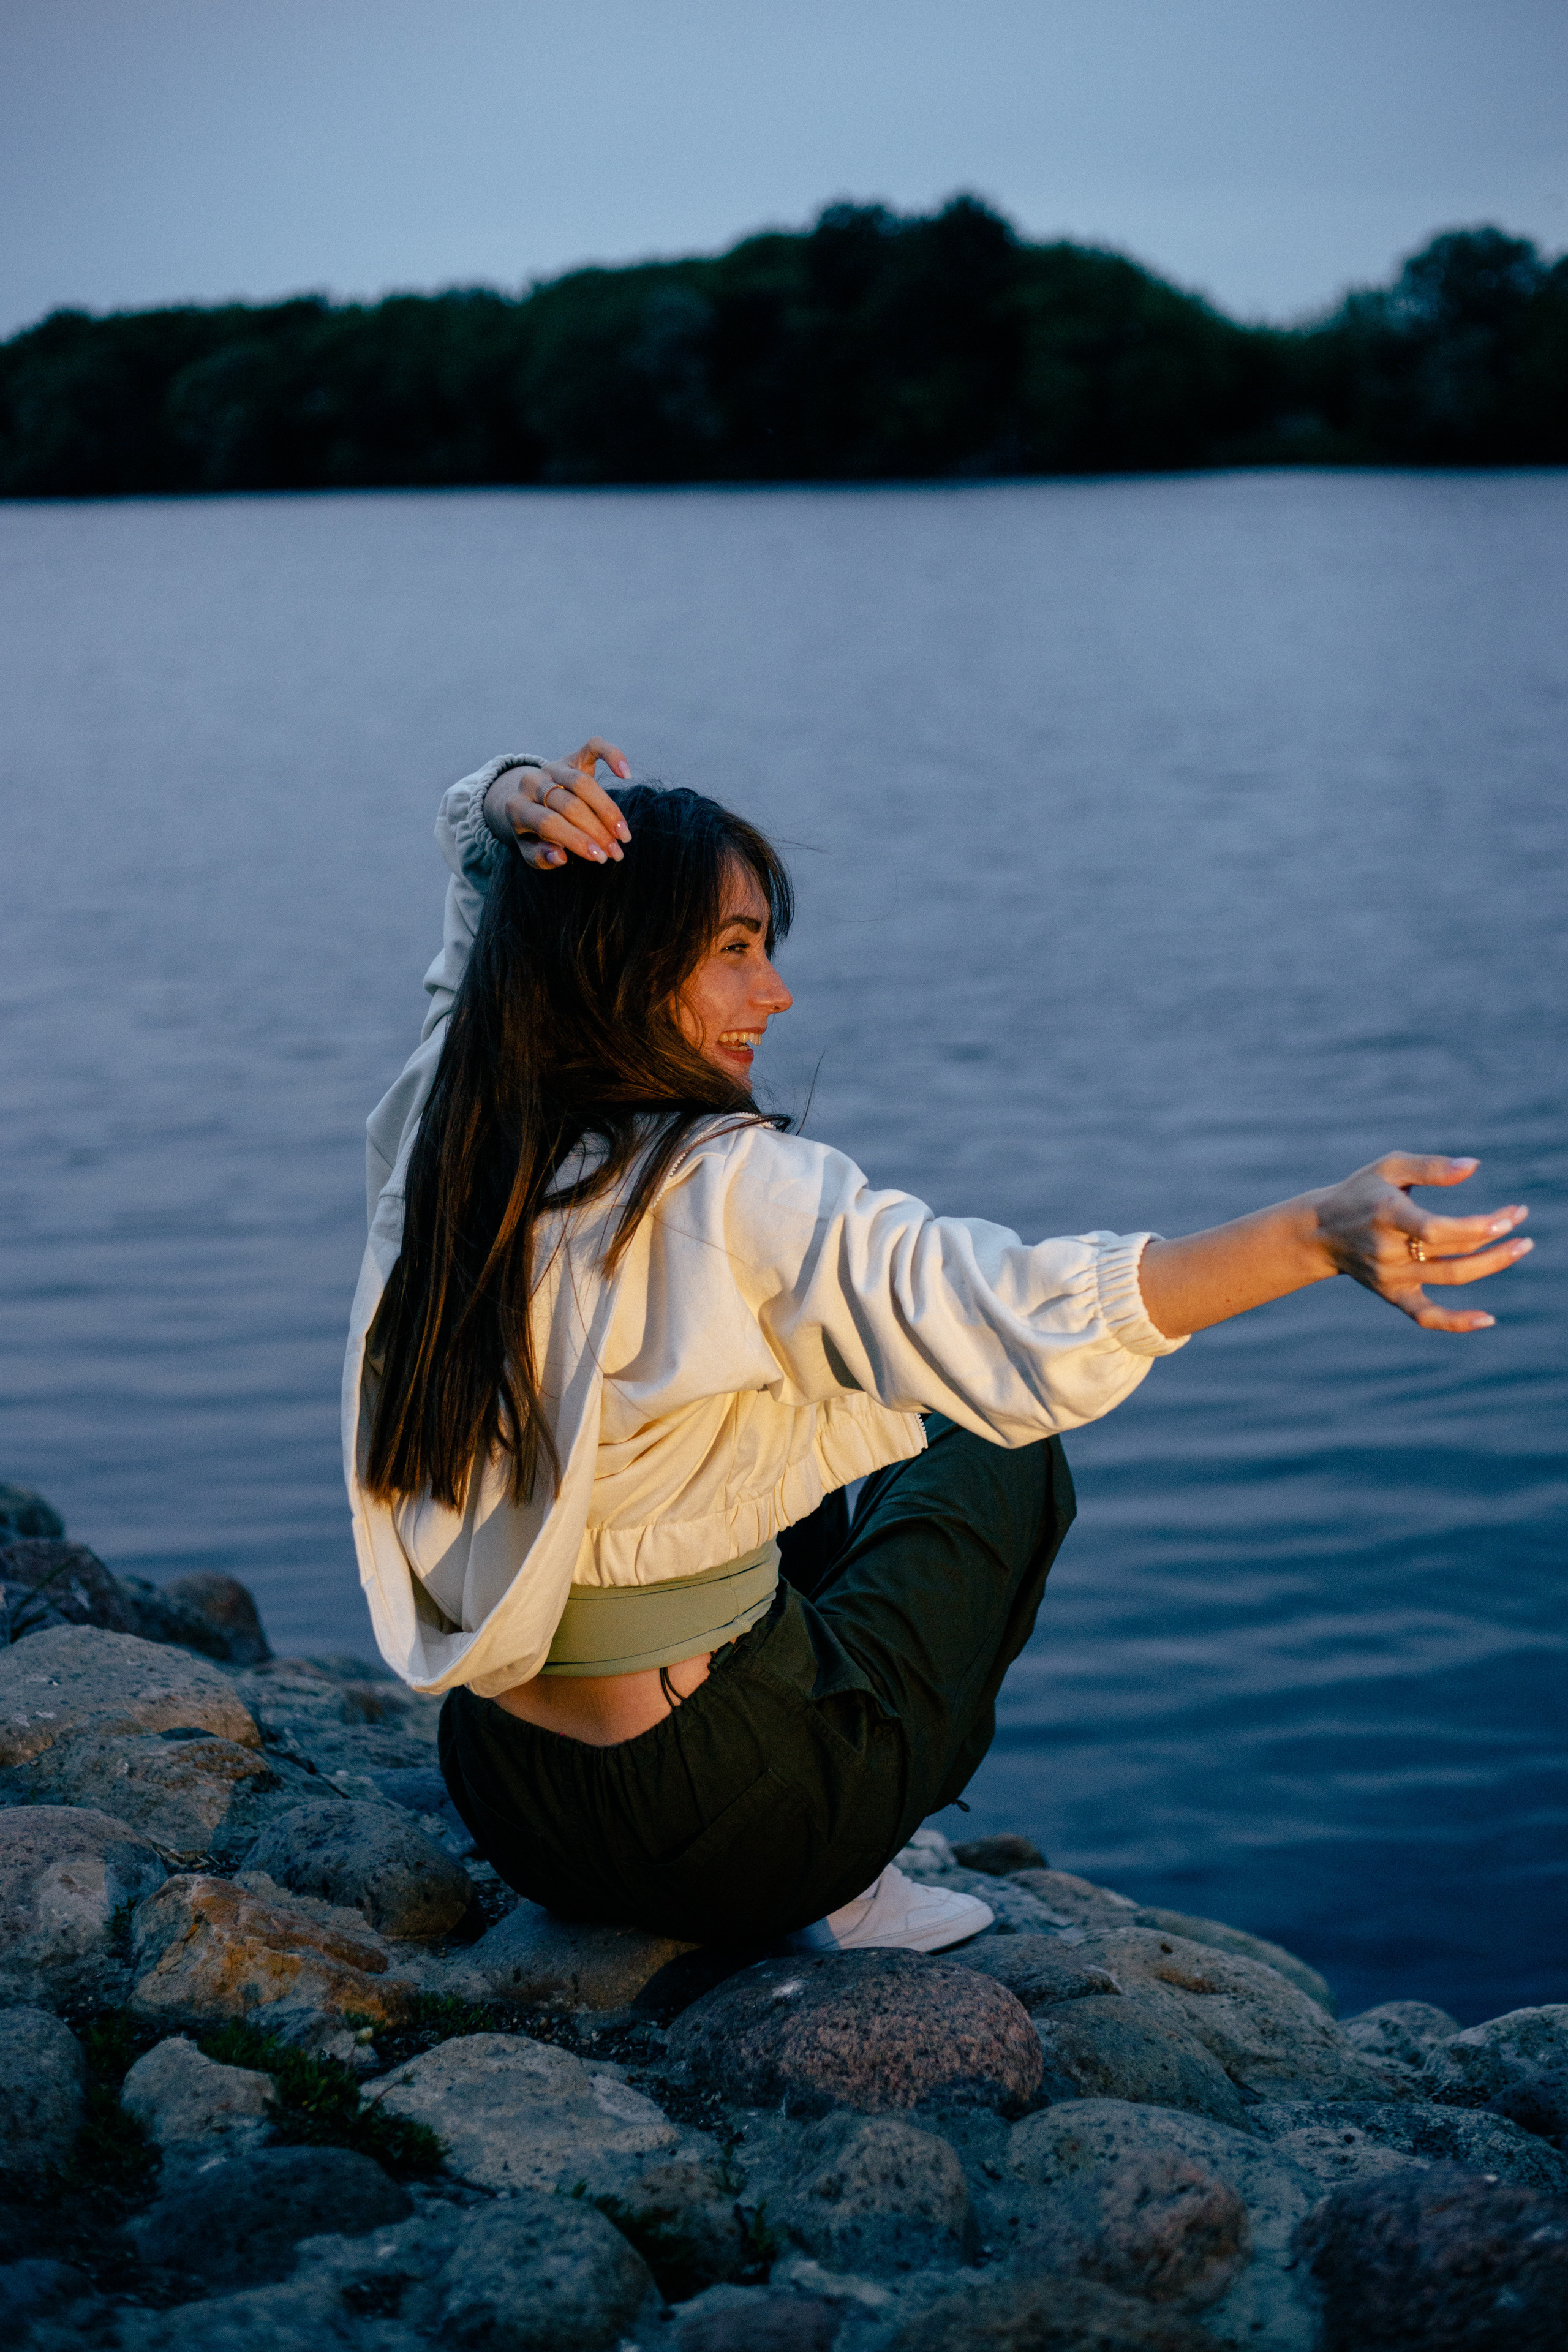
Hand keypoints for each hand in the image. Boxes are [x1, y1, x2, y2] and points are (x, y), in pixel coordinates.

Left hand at [483, 737, 631, 869]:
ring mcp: (552, 767)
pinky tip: (626, 774)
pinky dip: (613, 756)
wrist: (529, 803)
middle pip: (569, 805)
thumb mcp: (531, 851)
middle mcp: (531, 783)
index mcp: (517, 808)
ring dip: (608, 811)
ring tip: (623, 834)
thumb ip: (541, 856)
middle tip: (616, 852)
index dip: (576, 840)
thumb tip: (560, 857)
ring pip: (583, 784)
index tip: (599, 857)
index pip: (549, 823)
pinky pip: (593, 747)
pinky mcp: (571, 757)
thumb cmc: (534, 834)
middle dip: (597, 831)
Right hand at [1312, 1154, 1531, 1332]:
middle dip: (1495, 1238)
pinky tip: (1488, 1319)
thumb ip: (1431, 1167)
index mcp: (1387, 1215)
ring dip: (1492, 1264)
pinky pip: (1426, 1316)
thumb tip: (1475, 1167)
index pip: (1437, 1228)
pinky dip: (1456, 1322)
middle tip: (1522, 1222)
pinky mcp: (1392, 1294)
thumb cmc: (1361, 1192)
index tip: (1509, 1214)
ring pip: (1450, 1277)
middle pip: (1453, 1252)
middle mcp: (1388, 1250)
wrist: (1319, 1232)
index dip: (1477, 1226)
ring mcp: (1391, 1276)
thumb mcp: (1389, 1167)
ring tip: (1521, 1247)